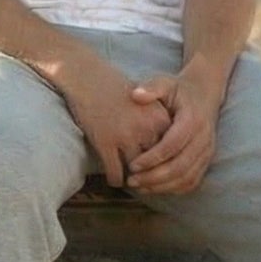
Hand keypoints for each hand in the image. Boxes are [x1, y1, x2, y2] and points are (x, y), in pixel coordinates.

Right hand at [53, 41, 171, 187]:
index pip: (171, 151)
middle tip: (148, 181)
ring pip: (137, 172)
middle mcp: (145, 129)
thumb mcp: (147, 102)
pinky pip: (115, 173)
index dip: (166, 162)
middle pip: (156, 163)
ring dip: (135, 181)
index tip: (162, 169)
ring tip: (133, 183)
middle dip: (153, 175)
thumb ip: (159, 124)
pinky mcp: (105, 143)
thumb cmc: (117, 90)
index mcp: (160, 118)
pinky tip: (114, 179)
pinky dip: (115, 180)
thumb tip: (168, 149)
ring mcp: (124, 137)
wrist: (88, 78)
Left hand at [126, 62, 224, 195]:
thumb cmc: (179, 90)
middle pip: (180, 166)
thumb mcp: (166, 83)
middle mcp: (203, 139)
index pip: (172, 145)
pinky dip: (173, 189)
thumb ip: (151, 88)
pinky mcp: (206, 161)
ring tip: (139, 186)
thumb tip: (135, 94)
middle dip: (154, 177)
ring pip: (187, 178)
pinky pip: (192, 181)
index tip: (132, 165)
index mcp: (193, 120)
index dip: (152, 158)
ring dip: (162, 186)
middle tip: (131, 181)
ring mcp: (207, 152)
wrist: (204, 95)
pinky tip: (153, 188)